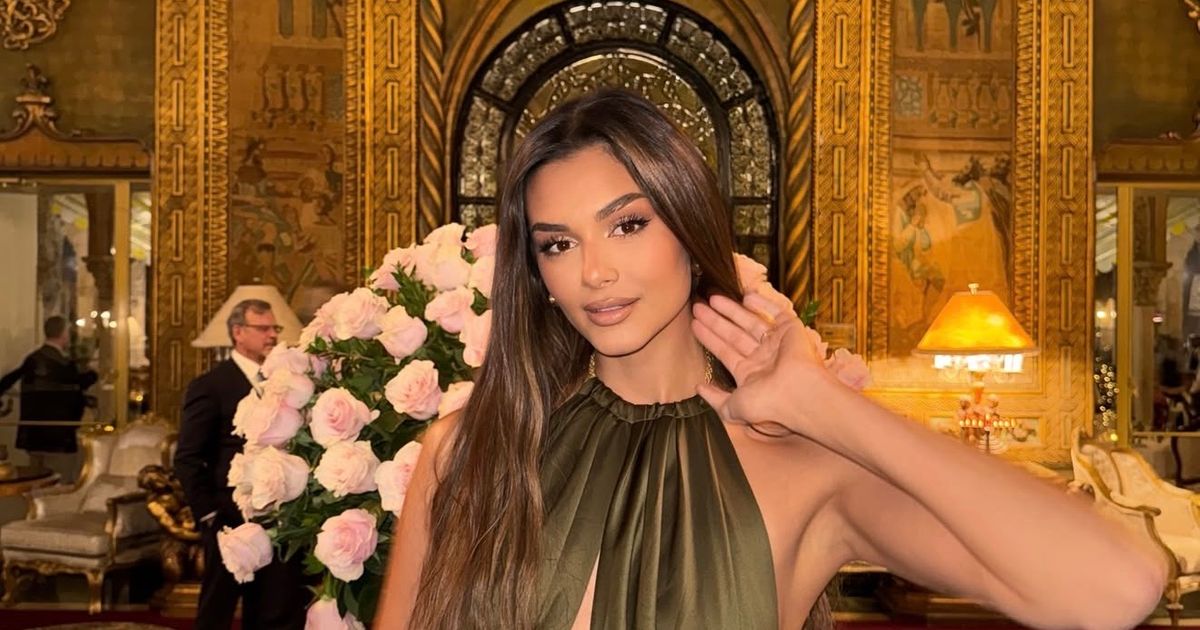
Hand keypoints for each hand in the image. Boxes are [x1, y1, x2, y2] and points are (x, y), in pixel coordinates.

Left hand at [691, 292, 831, 435]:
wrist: (799, 394)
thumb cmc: (768, 404)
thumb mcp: (733, 407)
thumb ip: (715, 398)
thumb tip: (698, 389)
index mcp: (751, 375)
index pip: (725, 352)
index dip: (709, 338)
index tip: (694, 325)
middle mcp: (764, 358)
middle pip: (734, 335)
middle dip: (715, 321)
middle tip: (697, 307)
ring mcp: (777, 343)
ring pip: (750, 322)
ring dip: (731, 310)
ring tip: (712, 298)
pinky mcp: (791, 330)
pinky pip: (777, 313)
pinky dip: (764, 304)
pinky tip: (746, 297)